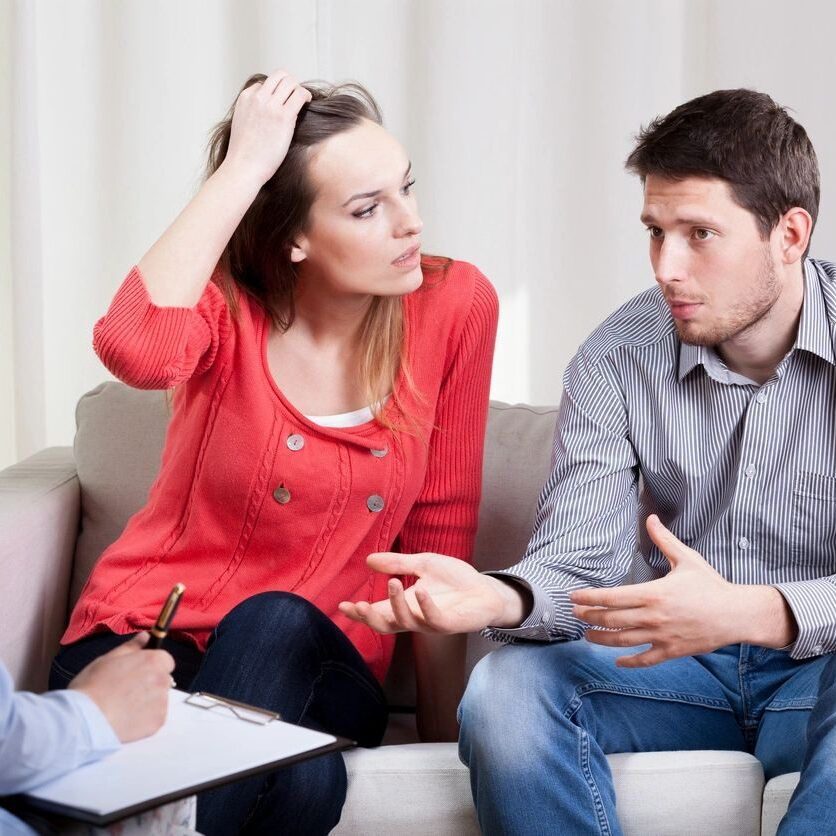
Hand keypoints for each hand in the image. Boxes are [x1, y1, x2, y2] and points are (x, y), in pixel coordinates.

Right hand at [68, 632, 174, 742]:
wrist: (84, 721)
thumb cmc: (93, 686)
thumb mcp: (108, 659)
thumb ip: (131, 647)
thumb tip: (145, 637)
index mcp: (153, 661)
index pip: (165, 660)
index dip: (151, 664)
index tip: (137, 671)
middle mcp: (163, 680)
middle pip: (162, 679)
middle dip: (149, 683)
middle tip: (126, 690)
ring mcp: (162, 703)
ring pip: (159, 699)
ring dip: (147, 701)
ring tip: (123, 706)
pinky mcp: (157, 723)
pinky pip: (155, 717)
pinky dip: (144, 718)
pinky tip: (126, 719)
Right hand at [223, 69, 311, 187]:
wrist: (244, 167)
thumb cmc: (244, 154)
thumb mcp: (241, 125)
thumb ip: (251, 113)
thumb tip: (265, 114)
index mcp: (245, 98)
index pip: (264, 83)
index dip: (275, 92)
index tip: (281, 102)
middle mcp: (257, 98)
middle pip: (278, 76)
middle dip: (289, 84)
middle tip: (295, 96)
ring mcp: (270, 106)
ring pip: (290, 82)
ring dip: (298, 88)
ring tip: (302, 99)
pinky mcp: (284, 116)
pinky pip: (299, 94)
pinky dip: (306, 95)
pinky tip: (308, 101)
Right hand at [338, 552, 527, 634]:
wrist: (485, 589)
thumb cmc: (455, 579)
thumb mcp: (423, 564)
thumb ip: (397, 563)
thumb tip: (369, 560)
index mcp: (405, 604)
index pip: (377, 611)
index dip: (359, 612)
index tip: (341, 605)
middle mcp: (414, 616)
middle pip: (385, 625)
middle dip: (369, 618)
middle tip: (359, 605)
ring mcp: (430, 622)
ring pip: (406, 622)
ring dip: (396, 604)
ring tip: (393, 582)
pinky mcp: (449, 624)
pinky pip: (433, 620)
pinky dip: (425, 606)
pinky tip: (421, 591)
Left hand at [570, 515, 744, 666]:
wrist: (736, 614)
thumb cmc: (711, 585)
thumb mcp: (687, 559)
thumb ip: (664, 540)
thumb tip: (651, 518)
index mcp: (653, 593)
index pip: (611, 596)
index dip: (589, 597)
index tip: (574, 596)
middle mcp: (653, 616)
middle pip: (611, 619)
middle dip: (589, 616)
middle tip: (574, 613)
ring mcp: (661, 636)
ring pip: (622, 640)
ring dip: (601, 638)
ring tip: (587, 634)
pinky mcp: (672, 651)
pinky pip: (645, 659)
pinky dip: (629, 661)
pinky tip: (617, 660)